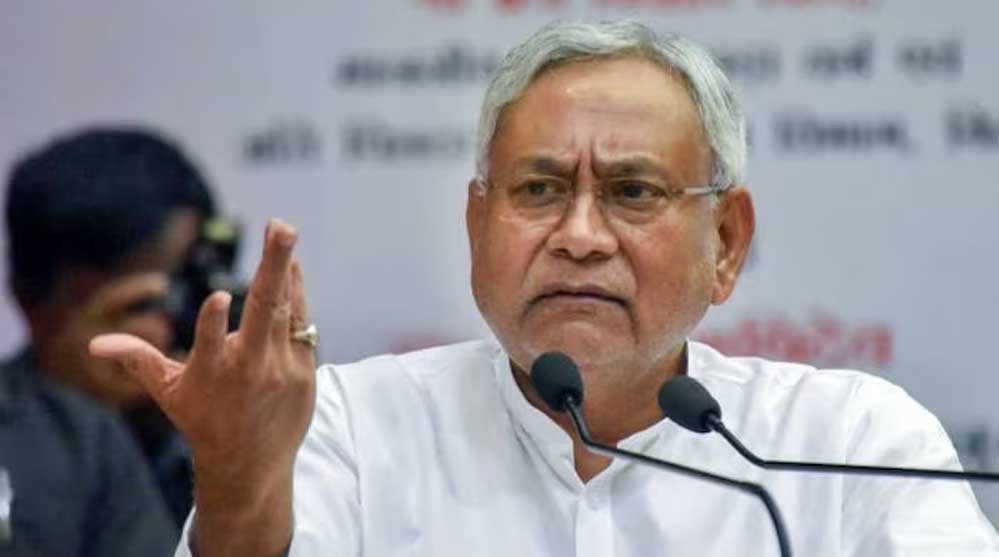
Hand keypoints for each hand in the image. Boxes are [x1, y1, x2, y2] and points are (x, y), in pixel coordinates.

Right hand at [90, 219, 313, 554]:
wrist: (250, 466)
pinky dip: (297, 297)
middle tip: (282, 227)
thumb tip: (95, 344)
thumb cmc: (204, 421)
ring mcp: (282, 370)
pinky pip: (301, 326)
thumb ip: (139, 359)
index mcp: (212, 374)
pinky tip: (294, 270)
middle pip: (265, 312)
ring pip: (288, 313)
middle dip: (274, 267)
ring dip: (289, 273)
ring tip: (284, 236)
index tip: (218, 297)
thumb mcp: (169, 393)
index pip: (211, 344)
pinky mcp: (305, 372)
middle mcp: (251, 370)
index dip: (213, 323)